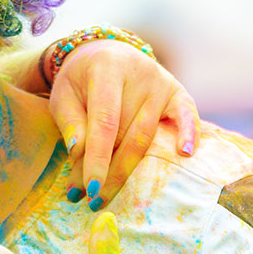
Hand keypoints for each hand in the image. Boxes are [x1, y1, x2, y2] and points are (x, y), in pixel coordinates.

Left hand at [48, 40, 199, 208]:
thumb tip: (79, 152)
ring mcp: (162, 82)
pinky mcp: (178, 92)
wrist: (104, 53)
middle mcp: (140, 74)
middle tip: (92, 200)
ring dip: (130, 170)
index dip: (97, 158)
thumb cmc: (80, 81)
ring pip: (149, 136)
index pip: (104, 122)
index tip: (89, 188)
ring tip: (108, 196)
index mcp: (106, 70)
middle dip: (110, 172)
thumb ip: (70, 123)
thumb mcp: (63, 96)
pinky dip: (189, 134)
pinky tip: (186, 155)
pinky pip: (187, 116)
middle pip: (128, 134)